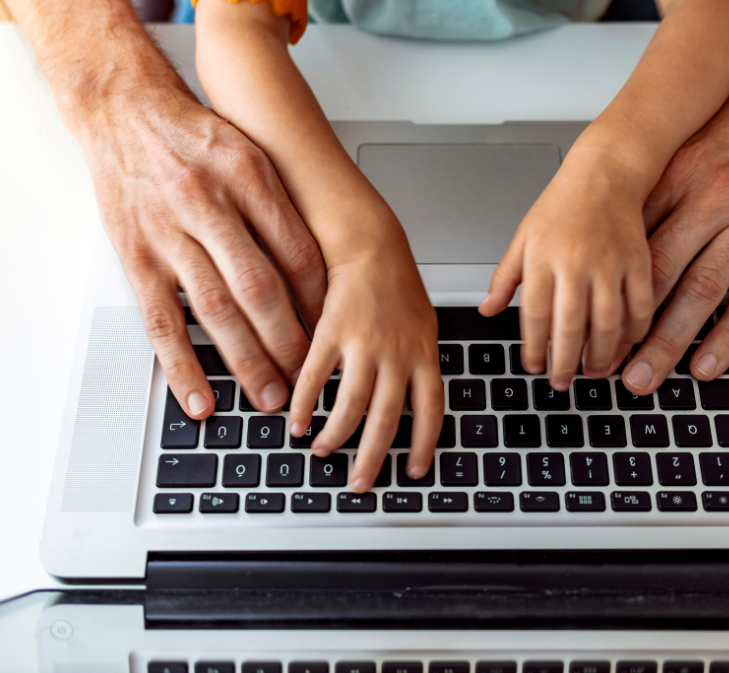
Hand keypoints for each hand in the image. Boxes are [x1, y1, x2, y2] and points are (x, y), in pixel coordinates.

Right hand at [83, 86, 326, 419]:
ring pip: (215, 312)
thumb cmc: (194, 134)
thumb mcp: (251, 152)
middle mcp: (208, 204)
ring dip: (247, 362)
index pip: (298, 253)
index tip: (336, 332)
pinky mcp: (136, 258)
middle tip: (311, 380)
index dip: (321, 301)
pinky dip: (181, 366)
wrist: (122, 108)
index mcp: (247, 177)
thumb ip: (280, 207)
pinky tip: (200, 398)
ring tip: (270, 398)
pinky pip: (161, 321)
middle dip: (291, 342)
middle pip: (260, 289)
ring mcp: (168, 234)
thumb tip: (319, 271)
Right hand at [288, 226, 442, 492]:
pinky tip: (298, 421)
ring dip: (335, 436)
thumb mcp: (424, 326)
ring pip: (351, 405)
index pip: (430, 411)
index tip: (415, 470)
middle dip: (373, 459)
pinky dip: (305, 404)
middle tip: (361, 483)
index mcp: (425, 354)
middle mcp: (398, 354)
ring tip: (324, 453)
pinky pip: (316, 378)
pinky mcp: (332, 333)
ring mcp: (365, 344)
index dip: (424, 445)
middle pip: (387, 420)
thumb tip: (416, 404)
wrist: (371, 245)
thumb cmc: (398, 285)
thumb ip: (420, 364)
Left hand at [480, 145, 653, 389]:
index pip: (533, 315)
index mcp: (543, 258)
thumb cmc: (561, 206)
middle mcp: (576, 263)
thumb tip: (487, 309)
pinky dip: (634, 332)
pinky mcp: (639, 262)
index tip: (532, 366)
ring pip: (607, 323)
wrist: (605, 173)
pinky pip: (640, 307)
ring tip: (592, 372)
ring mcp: (610, 264)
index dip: (532, 347)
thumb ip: (505, 277)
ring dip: (600, 356)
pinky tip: (625, 345)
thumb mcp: (523, 237)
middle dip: (564, 362)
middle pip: (570, 326)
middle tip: (562, 382)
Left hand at [620, 60, 728, 394]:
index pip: (632, 246)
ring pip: (706, 291)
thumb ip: (640, 202)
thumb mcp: (674, 155)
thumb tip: (596, 252)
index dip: (605, 290)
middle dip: (631, 327)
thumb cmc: (728, 132)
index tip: (586, 323)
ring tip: (647, 374)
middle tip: (605, 364)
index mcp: (678, 179)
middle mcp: (715, 200)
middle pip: (663, 275)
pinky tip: (706, 363)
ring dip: (673, 340)